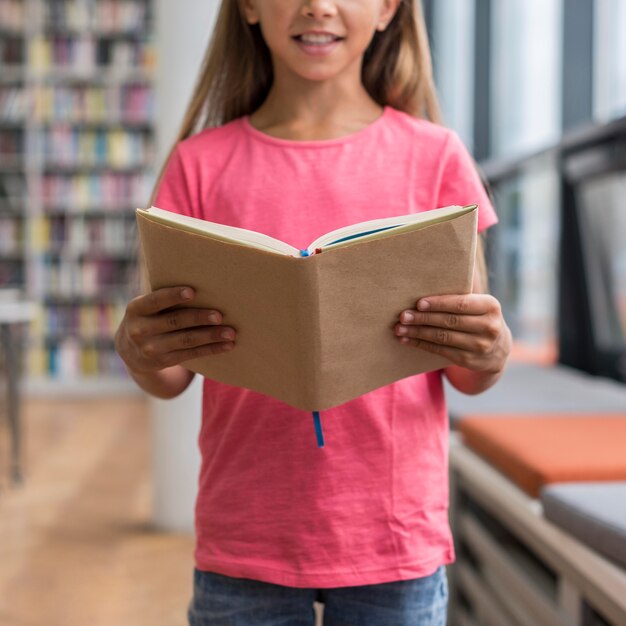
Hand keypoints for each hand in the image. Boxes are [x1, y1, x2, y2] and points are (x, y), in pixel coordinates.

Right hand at [115, 286, 236, 374]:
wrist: (130, 351)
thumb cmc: (149, 317)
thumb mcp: (147, 307)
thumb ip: (164, 298)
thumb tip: (203, 284)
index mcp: (136, 309)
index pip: (155, 300)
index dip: (173, 296)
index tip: (193, 292)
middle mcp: (141, 329)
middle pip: (175, 322)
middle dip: (199, 318)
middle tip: (220, 315)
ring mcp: (151, 348)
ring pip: (186, 340)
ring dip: (211, 336)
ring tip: (231, 332)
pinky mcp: (164, 361)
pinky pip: (191, 354)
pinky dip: (211, 349)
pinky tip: (227, 345)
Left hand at [393, 294, 510, 373]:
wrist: (498, 350)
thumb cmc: (479, 318)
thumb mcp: (480, 306)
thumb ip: (460, 298)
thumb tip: (424, 290)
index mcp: (490, 306)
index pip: (461, 304)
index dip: (439, 304)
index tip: (419, 303)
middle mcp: (489, 327)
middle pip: (449, 321)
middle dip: (423, 318)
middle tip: (402, 316)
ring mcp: (480, 346)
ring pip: (442, 337)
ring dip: (418, 332)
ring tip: (400, 328)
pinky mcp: (469, 360)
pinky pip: (440, 350)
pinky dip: (421, 344)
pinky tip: (407, 340)